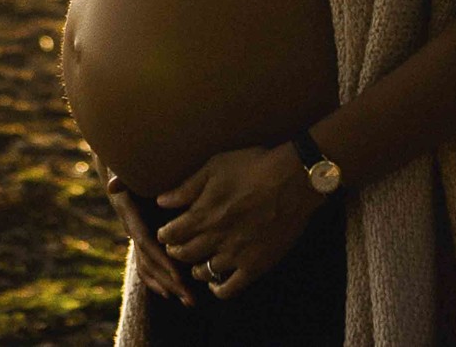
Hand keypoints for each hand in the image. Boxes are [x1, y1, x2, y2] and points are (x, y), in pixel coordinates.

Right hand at [102, 166, 196, 307]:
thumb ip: (122, 174)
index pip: (147, 244)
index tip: (179, 276)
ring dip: (168, 284)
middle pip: (151, 261)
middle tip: (191, 298)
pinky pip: (147, 263)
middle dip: (171, 280)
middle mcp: (131, 227)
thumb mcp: (126, 164)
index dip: (162, 260)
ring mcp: (136, 232)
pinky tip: (172, 294)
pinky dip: (158, 280)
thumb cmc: (127, 159)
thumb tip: (113, 185)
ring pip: (149, 266)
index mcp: (130, 213)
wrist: (118, 160)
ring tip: (189, 301)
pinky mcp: (142, 234)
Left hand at [153, 143, 324, 298]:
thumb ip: (187, 187)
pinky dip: (217, 289)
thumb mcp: (216, 166)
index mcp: (203, 214)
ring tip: (196, 261)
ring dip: (194, 268)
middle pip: (183, 254)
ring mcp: (235, 255)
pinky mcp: (255, 266)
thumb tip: (161, 201)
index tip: (165, 232)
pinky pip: (229, 288)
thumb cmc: (254, 167)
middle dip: (175, 250)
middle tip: (176, 246)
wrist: (294, 179)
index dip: (164, 234)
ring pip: (202, 272)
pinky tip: (214, 282)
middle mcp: (215, 238)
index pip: (170, 234)